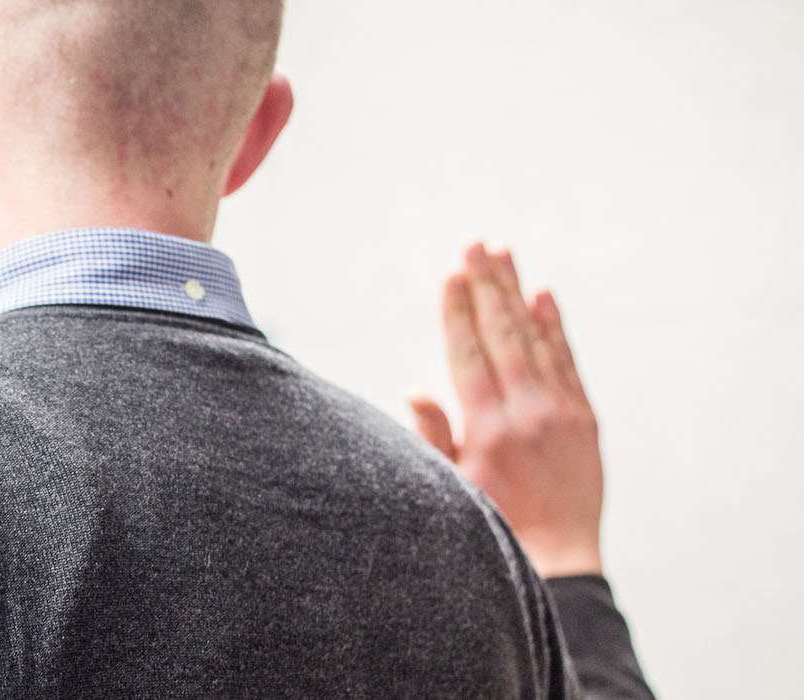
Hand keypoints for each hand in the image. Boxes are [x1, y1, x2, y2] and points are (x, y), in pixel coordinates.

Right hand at [410, 244, 605, 578]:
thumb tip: (415, 389)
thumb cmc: (493, 528)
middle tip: (476, 244)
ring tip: (504, 255)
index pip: (468, 352)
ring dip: (518, 294)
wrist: (557, 562)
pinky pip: (568, 362)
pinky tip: (544, 297)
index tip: (450, 272)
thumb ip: (432, 436)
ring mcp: (562, 413)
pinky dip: (556, 328)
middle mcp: (528, 411)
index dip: (457, 310)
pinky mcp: (585, 421)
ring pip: (537, 339)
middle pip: (503, 333)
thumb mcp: (447, 487)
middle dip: (487, 285)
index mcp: (488, 427)